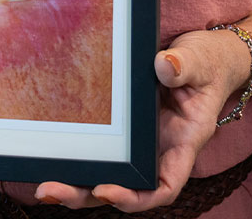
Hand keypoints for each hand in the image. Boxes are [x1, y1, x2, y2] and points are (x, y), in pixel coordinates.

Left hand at [32, 29, 247, 211]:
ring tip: (44, 186)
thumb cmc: (207, 62)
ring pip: (106, 172)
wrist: (201, 53)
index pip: (164, 185)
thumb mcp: (202, 60)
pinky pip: (98, 147)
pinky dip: (75, 155)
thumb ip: (187, 66)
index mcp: (183, 142)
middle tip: (53, 191)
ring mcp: (137, 140)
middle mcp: (158, 149)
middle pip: (124, 186)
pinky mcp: (120, 126)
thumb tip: (165, 66)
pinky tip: (48, 154)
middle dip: (88, 194)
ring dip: (75, 182)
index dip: (136, 197)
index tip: (106, 191)